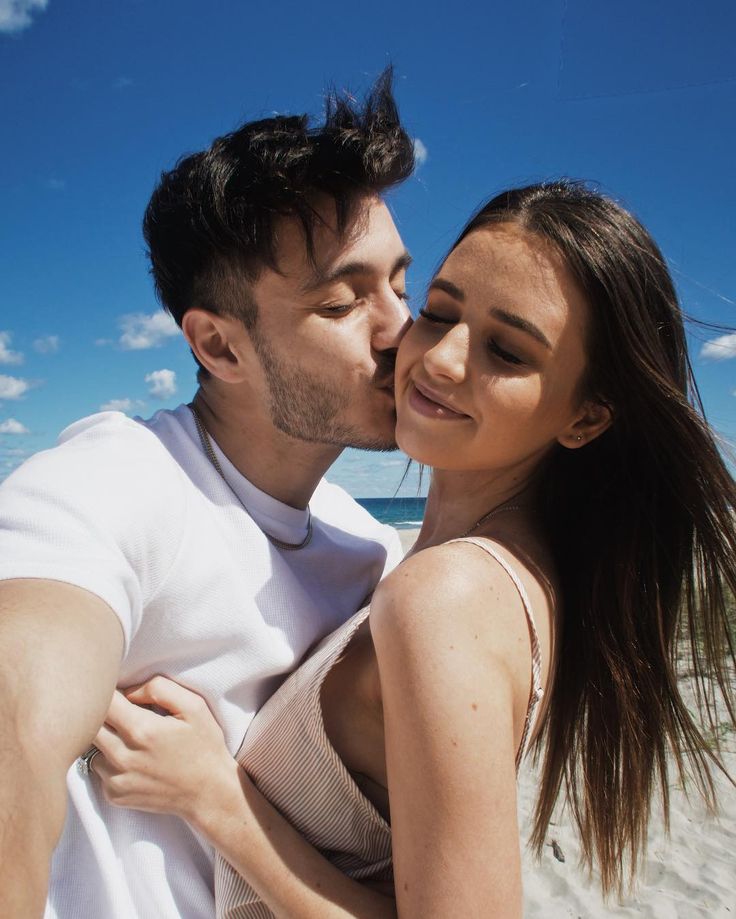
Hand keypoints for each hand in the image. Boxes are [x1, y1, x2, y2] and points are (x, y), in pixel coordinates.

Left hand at [92, 677, 235, 822]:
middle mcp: (123, 757)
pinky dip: (110, 760)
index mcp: (142, 730)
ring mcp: (117, 779)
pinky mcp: (115, 795)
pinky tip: (134, 759)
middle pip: (91, 724)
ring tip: (133, 738)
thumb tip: (128, 690)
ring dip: (106, 737)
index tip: (126, 695)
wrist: (209, 793)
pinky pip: (99, 768)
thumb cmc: (204, 745)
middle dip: (105, 714)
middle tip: (127, 714)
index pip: (104, 701)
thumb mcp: (194, 706)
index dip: (112, 692)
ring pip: (92, 746)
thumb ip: (158, 688)